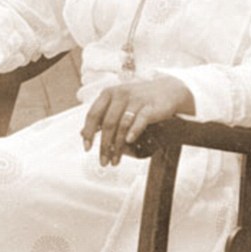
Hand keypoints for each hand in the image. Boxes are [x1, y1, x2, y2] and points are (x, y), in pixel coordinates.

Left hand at [81, 76, 195, 166]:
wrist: (168, 90)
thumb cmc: (139, 100)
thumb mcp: (118, 104)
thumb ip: (101, 116)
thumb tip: (82, 134)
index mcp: (109, 93)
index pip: (93, 114)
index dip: (88, 132)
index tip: (87, 148)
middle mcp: (121, 94)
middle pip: (108, 123)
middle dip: (104, 146)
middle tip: (104, 161)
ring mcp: (136, 100)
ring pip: (122, 125)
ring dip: (118, 146)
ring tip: (116, 160)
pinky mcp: (150, 106)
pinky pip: (140, 120)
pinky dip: (133, 131)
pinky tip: (130, 141)